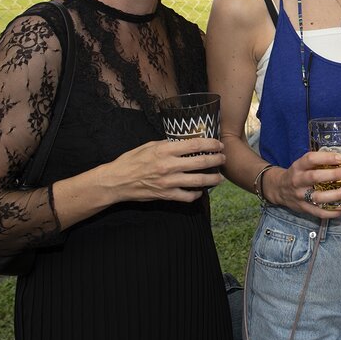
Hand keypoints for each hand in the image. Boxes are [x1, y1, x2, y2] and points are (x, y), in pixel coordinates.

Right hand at [102, 138, 225, 202]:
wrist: (117, 181)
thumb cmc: (131, 161)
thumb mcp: (149, 146)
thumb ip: (168, 145)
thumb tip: (185, 143)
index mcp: (165, 150)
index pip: (195, 144)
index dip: (211, 144)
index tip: (219, 144)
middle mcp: (169, 166)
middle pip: (201, 162)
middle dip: (217, 160)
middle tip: (223, 159)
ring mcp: (169, 182)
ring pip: (199, 181)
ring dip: (213, 179)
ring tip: (219, 178)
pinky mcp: (166, 195)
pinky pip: (188, 196)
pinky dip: (196, 194)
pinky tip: (200, 191)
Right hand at [261, 150, 340, 218]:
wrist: (279, 189)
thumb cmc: (298, 174)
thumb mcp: (303, 164)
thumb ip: (318, 161)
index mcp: (298, 167)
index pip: (310, 159)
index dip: (325, 157)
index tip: (340, 158)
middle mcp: (298, 181)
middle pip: (314, 177)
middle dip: (333, 175)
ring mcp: (300, 196)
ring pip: (318, 197)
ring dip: (336, 194)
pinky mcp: (304, 209)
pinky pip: (320, 213)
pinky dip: (333, 212)